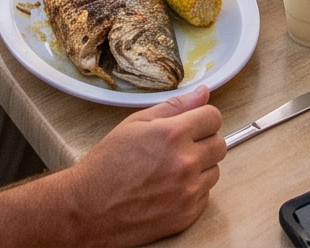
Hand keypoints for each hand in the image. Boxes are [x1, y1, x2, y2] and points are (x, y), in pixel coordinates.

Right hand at [67, 87, 223, 244]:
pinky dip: (192, 191)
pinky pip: (205, 196)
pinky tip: (168, 189)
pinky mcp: (187, 215)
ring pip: (215, 171)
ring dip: (199, 168)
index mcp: (173, 134)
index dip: (202, 118)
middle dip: (203, 142)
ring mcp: (188, 191)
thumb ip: (174, 107)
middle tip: (179, 148)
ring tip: (169, 170)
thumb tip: (203, 93)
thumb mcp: (135, 124)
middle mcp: (185, 162)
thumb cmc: (108, 165)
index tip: (193, 124)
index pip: (214, 117)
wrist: (89, 208)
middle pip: (220, 144)